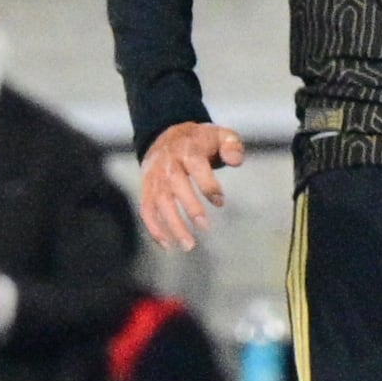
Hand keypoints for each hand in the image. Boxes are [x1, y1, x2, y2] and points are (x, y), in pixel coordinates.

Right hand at [139, 122, 243, 251]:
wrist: (167, 135)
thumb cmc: (200, 141)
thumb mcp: (221, 135)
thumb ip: (232, 145)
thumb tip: (235, 161)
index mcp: (187, 150)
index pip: (196, 166)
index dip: (207, 184)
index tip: (220, 201)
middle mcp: (168, 164)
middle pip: (175, 185)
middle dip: (189, 207)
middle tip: (205, 227)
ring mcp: (155, 178)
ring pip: (159, 202)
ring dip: (171, 225)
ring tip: (188, 245)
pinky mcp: (147, 189)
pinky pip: (146, 210)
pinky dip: (154, 228)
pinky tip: (168, 245)